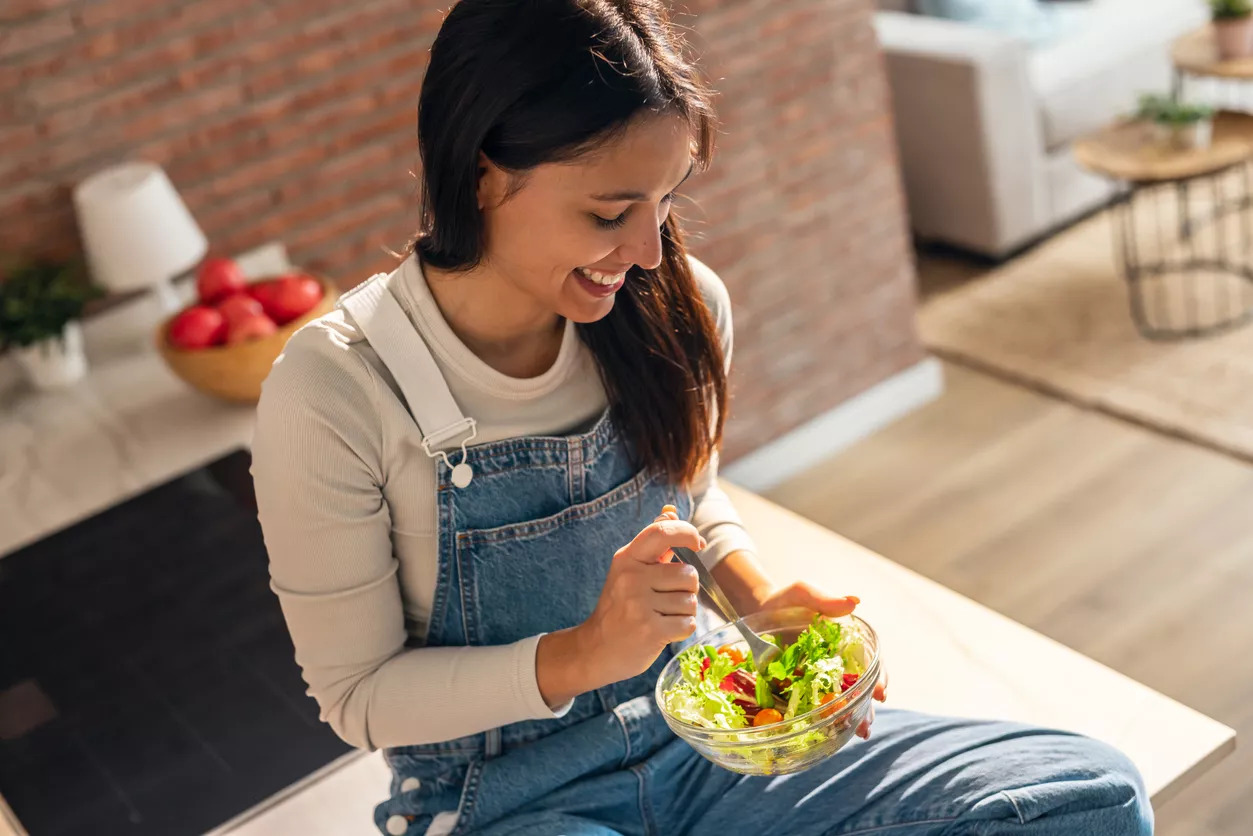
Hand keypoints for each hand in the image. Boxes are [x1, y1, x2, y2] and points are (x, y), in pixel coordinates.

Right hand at [536, 514, 703, 706]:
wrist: (596, 649)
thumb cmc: (619, 607)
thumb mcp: (629, 571)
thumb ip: (653, 544)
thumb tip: (670, 512)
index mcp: (627, 559)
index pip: (662, 532)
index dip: (686, 532)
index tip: (697, 544)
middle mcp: (632, 578)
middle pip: (687, 574)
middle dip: (686, 588)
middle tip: (666, 599)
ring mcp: (640, 605)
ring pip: (690, 601)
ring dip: (684, 611)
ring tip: (662, 616)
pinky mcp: (650, 630)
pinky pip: (688, 623)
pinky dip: (682, 629)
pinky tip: (664, 630)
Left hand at [754, 583, 888, 739]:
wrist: (757, 610)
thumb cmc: (787, 600)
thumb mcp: (804, 593)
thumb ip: (825, 600)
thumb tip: (854, 602)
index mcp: (846, 643)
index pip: (870, 663)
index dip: (878, 678)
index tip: (880, 693)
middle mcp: (838, 664)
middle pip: (859, 689)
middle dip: (866, 708)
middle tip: (866, 726)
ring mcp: (819, 678)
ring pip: (841, 702)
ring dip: (850, 719)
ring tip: (856, 735)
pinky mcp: (799, 688)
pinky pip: (813, 706)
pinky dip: (821, 720)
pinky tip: (826, 734)